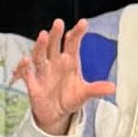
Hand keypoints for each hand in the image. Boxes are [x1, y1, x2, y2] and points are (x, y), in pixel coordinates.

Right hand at [14, 22, 115, 136]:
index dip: (77, 33)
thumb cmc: (69, 98)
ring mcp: (43, 71)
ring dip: (41, 45)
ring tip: (43, 35)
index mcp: (69, 61)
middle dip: (56, 34)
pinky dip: (23, 67)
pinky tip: (24, 60)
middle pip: (54, 45)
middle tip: (59, 23)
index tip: (83, 23)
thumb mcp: (84, 94)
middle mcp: (55, 62)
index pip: (73, 44)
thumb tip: (113, 87)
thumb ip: (96, 89)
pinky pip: (26, 73)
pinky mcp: (32, 82)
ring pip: (40, 55)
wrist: (55, 114)